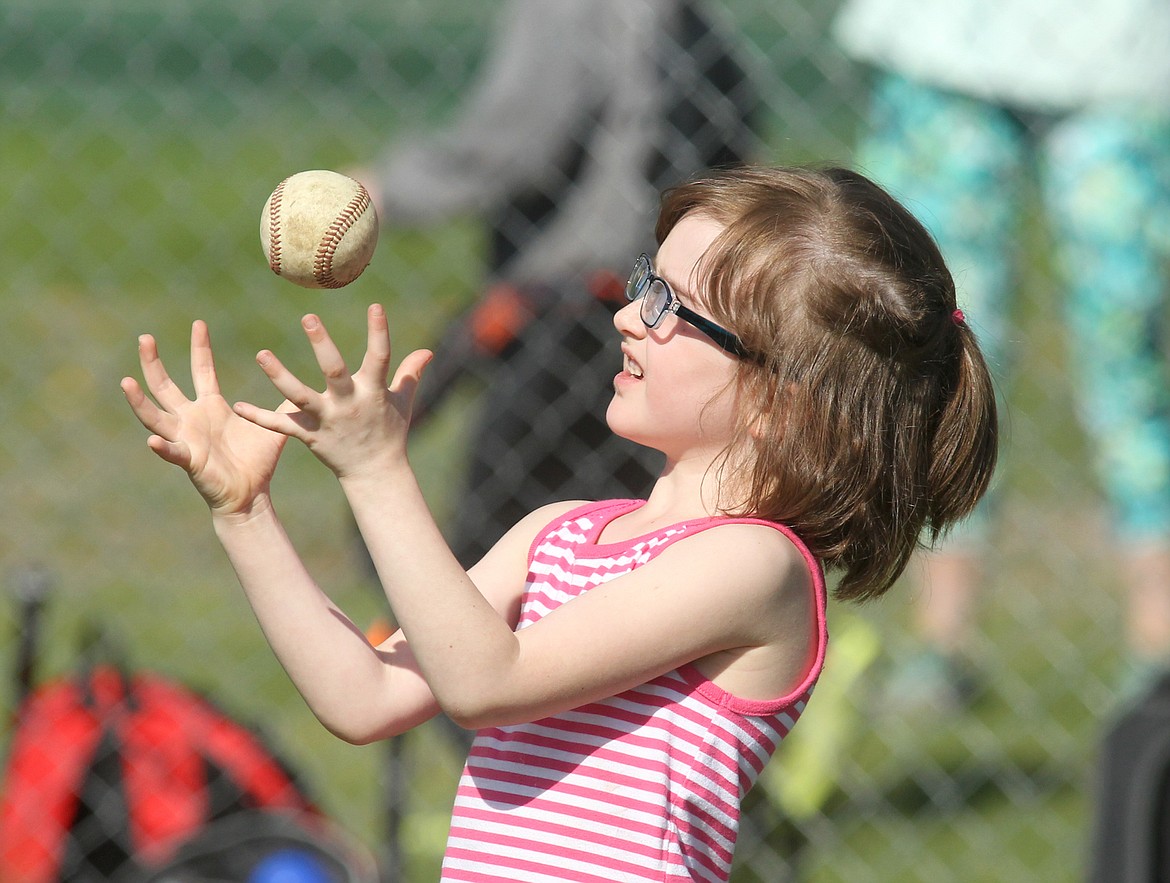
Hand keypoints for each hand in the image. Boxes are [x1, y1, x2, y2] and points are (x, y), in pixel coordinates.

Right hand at [121, 320, 289, 515]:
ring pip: (155, 416)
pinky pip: (173, 453)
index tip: (199, 323)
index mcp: (211, 407)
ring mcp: (186, 439)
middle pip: (165, 386)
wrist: (251, 495)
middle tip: (144, 338)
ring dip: (140, 401)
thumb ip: (282, 404)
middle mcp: (192, 419)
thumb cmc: (257, 462)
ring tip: (127, 382)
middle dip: (153, 363)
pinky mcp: (190, 461)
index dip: (200, 347)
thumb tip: (301, 384)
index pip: (202, 370)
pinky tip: (152, 439)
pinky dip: (163, 447)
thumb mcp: (272, 425)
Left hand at [234, 304, 431, 480]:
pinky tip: (238, 406)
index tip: (375, 306)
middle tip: (307, 318)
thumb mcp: (403, 401)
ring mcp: (328, 420)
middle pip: (335, 372)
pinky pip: (282, 426)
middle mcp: (349, 404)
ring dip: (279, 376)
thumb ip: (410, 373)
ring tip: (261, 354)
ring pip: (300, 396)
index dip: (379, 332)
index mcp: (373, 392)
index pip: (380, 357)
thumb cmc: (389, 431)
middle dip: (323, 346)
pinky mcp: (310, 436)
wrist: (375, 473)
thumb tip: (428, 351)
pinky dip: (260, 417)